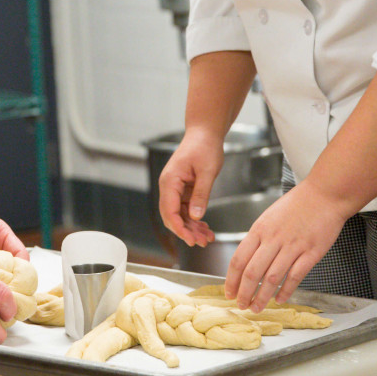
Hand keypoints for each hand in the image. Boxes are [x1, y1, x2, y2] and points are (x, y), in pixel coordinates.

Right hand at [157, 130, 224, 247]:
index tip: (191, 240)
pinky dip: (194, 219)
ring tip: (207, 238)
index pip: (169, 211)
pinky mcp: (182, 189)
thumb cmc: (204, 146)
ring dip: (191, 227)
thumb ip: (201, 194)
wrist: (204, 133)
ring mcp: (175, 188)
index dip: (179, 228)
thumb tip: (195, 216)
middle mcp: (169, 186)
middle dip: (186, 231)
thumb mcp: (207, 172)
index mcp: (170, 180)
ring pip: (179, 214)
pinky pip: (185, 208)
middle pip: (171, 216)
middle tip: (201, 242)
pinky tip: (205, 227)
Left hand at [223, 182, 349, 312]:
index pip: (239, 259)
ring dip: (262, 296)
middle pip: (252, 272)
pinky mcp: (311, 253)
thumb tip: (247, 259)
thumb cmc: (297, 204)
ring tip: (257, 307)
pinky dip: (286, 291)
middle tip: (241, 305)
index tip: (229, 292)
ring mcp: (292, 247)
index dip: (232, 279)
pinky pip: (295, 277)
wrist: (324, 195)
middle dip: (244, 293)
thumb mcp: (269, 216)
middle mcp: (273, 239)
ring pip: (271, 278)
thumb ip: (258, 237)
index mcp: (260, 229)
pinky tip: (280, 299)